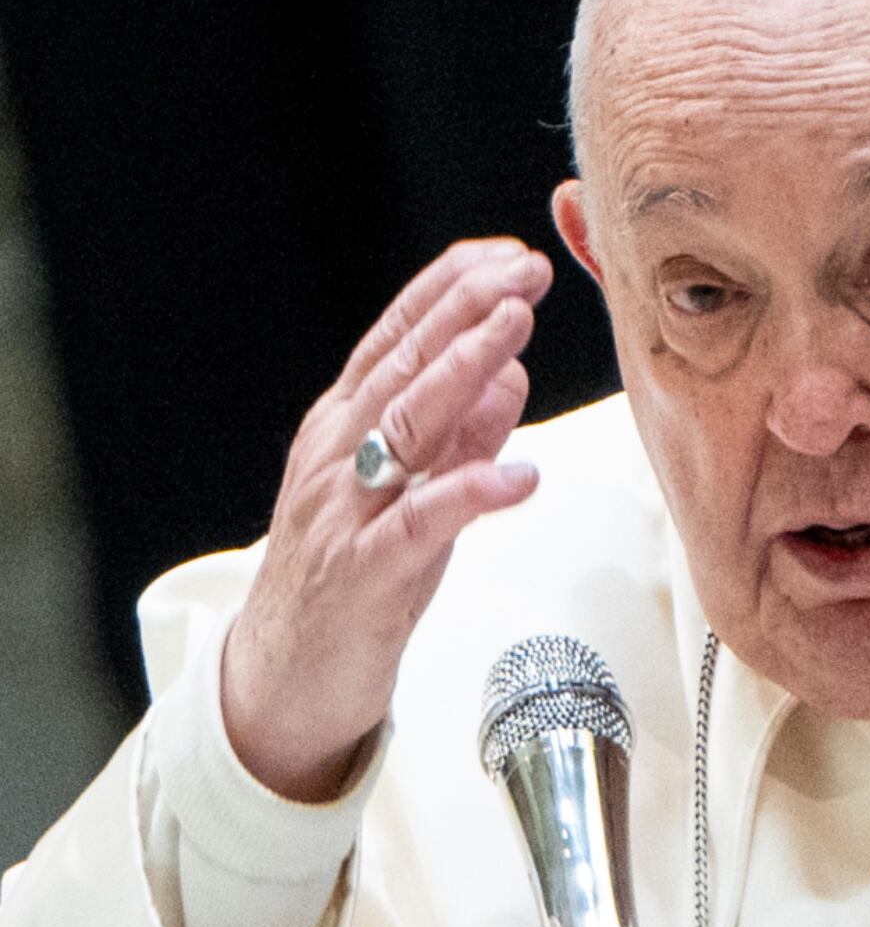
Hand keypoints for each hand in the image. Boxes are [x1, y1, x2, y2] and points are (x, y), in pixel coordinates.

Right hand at [217, 242, 546, 802]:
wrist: (287, 673)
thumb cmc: (360, 576)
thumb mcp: (418, 489)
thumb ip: (462, 434)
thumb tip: (512, 369)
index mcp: (350, 426)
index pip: (400, 340)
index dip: (452, 291)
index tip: (508, 252)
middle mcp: (340, 453)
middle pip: (403, 366)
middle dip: (464, 310)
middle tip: (523, 268)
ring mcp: (346, 508)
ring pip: (405, 426)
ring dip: (462, 370)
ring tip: (515, 328)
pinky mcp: (365, 571)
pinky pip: (420, 525)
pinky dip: (469, 493)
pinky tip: (519, 475)